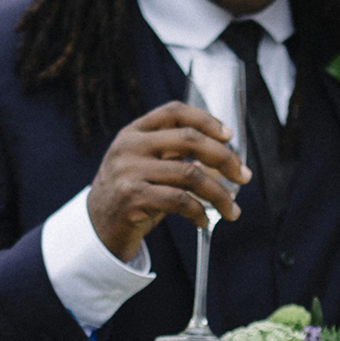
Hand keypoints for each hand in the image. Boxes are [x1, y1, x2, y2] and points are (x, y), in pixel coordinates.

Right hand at [86, 101, 251, 262]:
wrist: (96, 229)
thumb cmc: (131, 196)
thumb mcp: (146, 166)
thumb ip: (175, 155)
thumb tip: (226, 160)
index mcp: (134, 132)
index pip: (175, 112)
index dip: (207, 120)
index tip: (229, 136)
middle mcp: (130, 146)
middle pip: (190, 139)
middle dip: (225, 158)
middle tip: (243, 177)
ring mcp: (129, 171)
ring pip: (190, 174)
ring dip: (219, 194)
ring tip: (232, 210)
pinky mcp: (132, 198)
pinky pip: (179, 200)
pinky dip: (199, 212)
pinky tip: (204, 221)